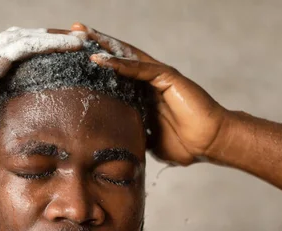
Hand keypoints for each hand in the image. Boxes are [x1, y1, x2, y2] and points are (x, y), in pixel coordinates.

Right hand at [0, 28, 83, 149]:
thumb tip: (7, 127)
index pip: (16, 48)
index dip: (40, 47)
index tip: (63, 52)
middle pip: (24, 37)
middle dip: (52, 37)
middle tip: (78, 38)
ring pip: (27, 38)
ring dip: (56, 38)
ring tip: (80, 39)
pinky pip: (24, 47)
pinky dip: (48, 44)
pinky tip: (68, 46)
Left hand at [71, 23, 227, 165]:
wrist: (211, 143)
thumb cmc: (186, 144)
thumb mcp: (148, 141)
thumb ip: (133, 135)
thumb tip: (114, 146)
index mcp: (143, 94)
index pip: (114, 74)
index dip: (94, 65)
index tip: (70, 58)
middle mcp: (149, 80)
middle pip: (116, 57)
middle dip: (93, 45)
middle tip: (70, 32)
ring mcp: (158, 77)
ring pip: (126, 55)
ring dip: (102, 44)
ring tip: (80, 33)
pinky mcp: (168, 77)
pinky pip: (140, 68)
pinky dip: (120, 63)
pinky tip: (100, 59)